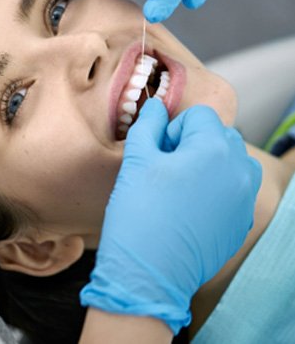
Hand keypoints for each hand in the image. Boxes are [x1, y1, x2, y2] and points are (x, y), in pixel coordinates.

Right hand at [80, 99, 261, 333]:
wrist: (149, 272)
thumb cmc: (140, 213)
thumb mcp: (136, 161)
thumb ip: (148, 126)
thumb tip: (156, 107)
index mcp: (214, 148)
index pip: (198, 116)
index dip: (172, 129)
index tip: (157, 152)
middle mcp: (239, 170)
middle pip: (219, 136)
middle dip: (193, 143)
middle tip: (165, 167)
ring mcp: (244, 199)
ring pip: (231, 162)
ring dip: (209, 163)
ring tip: (181, 185)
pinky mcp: (241, 223)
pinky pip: (234, 191)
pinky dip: (215, 189)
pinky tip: (188, 208)